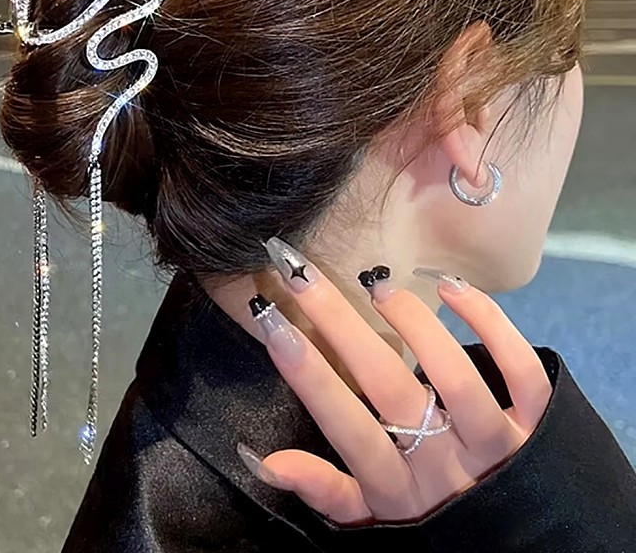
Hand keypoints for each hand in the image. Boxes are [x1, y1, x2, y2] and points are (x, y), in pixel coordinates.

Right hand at [240, 240, 551, 525]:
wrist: (528, 548)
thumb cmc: (435, 522)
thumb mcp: (376, 517)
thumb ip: (324, 490)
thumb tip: (262, 459)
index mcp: (400, 490)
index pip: (348, 427)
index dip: (309, 376)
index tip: (272, 322)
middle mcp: (447, 464)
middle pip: (390, 388)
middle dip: (339, 326)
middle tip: (301, 276)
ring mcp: (498, 442)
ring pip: (456, 375)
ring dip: (413, 323)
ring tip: (376, 285)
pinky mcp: (540, 422)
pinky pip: (521, 369)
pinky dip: (490, 321)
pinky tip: (449, 286)